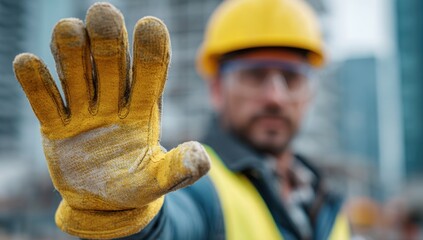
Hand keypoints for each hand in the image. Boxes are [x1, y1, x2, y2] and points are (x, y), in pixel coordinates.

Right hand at [13, 3, 209, 238]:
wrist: (104, 203)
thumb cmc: (137, 183)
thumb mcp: (160, 180)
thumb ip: (179, 169)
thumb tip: (199, 156)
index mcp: (143, 106)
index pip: (150, 70)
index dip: (151, 49)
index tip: (150, 26)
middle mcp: (113, 100)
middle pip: (110, 60)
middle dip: (109, 38)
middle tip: (104, 15)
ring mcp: (83, 110)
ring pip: (75, 69)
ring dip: (72, 49)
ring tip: (71, 32)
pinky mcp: (55, 125)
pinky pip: (43, 99)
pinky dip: (35, 82)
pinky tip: (28, 63)